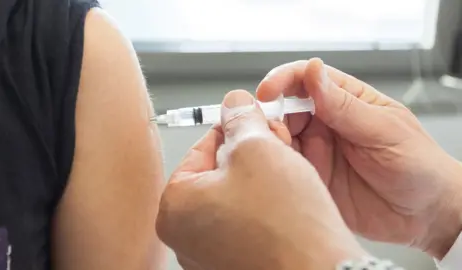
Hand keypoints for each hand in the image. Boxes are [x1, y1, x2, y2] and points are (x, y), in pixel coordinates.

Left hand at [156, 90, 365, 269]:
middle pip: (219, 172)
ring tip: (289, 175)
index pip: (202, 146)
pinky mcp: (238, 262)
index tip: (257, 122)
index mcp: (175, 208)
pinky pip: (249, 221)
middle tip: (278, 147)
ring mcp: (211, 254)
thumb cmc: (286, 225)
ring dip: (263, 177)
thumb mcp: (258, 149)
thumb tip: (234, 104)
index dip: (235, 128)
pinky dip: (267, 205)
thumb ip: (240, 119)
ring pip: (237, 195)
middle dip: (252, 153)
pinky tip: (289, 202)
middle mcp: (186, 236)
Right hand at [256, 58, 461, 258]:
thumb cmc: (417, 164)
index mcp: (346, 101)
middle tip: (271, 130)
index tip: (267, 92)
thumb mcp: (382, 130)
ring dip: (271, 140)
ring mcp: (317, 150)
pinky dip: (276, 164)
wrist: (425, 214)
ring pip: (280, 136)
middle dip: (271, 114)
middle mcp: (326, 123)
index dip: (283, 80)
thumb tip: (312, 71)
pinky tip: (280, 170)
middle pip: (284, 108)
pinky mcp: (311, 177)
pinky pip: (285, 166)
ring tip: (276, 151)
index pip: (306, 79)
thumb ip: (343, 105)